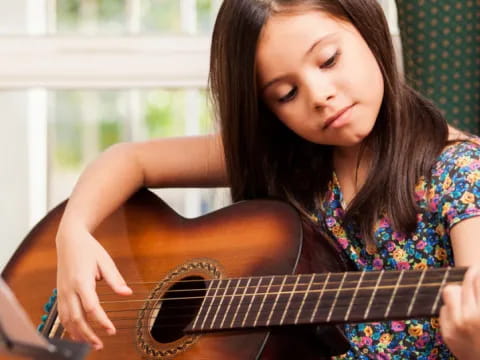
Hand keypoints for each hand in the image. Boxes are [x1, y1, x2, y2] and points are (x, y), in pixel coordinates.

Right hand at [56, 225, 131, 349]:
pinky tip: (78, 334)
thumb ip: (115, 279)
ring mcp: (62, 292)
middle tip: (101, 345)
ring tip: (91, 344)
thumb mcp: (106, 261)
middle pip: (76, 318)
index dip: (101, 321)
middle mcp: (69, 289)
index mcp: (81, 281)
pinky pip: (62, 315)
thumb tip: (127, 293)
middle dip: (88, 334)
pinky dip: (69, 327)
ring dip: (77, 334)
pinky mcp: (59, 293)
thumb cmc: (89, 249)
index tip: (111, 331)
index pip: (91, 307)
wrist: (69, 239)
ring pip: (66, 320)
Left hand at [440, 264, 479, 359]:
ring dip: (459, 290)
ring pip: (450, 291)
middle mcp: (471, 318)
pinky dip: (452, 308)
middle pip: (466, 282)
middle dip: (472, 275)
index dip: (478, 270)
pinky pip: (444, 309)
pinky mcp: (447, 333)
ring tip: (468, 294)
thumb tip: (477, 277)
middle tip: (475, 271)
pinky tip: (462, 312)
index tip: (478, 266)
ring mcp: (456, 326)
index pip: (478, 280)